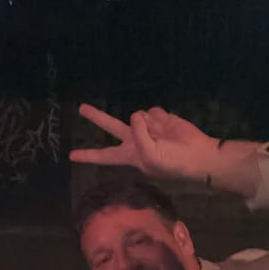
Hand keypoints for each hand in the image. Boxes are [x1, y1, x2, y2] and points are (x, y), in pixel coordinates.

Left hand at [70, 103, 218, 181]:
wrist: (197, 154)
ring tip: (162, 134)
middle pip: (110, 127)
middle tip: (81, 107)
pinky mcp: (160, 118)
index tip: (71, 156)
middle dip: (97, 116)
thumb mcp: (149, 155)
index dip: (87, 155)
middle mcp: (134, 140)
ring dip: (147, 122)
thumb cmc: (171, 162)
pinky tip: (169, 127)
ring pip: (137, 114)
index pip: (103, 156)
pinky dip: (160, 117)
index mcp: (129, 156)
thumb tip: (135, 115)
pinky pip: (153, 111)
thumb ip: (138, 135)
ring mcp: (147, 128)